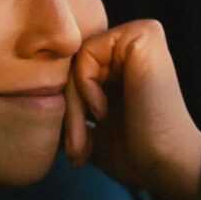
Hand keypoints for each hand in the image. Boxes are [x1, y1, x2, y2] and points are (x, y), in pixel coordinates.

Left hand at [63, 19, 200, 199]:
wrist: (166, 164)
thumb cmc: (135, 153)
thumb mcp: (94, 127)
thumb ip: (73, 106)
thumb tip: (34, 99)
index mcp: (125, 61)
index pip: (74, 69)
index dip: (69, 108)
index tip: (75, 148)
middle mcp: (133, 42)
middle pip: (73, 64)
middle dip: (69, 110)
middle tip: (75, 149)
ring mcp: (139, 35)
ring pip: (76, 60)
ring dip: (75, 105)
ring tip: (86, 139)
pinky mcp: (142, 35)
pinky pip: (86, 53)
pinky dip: (86, 87)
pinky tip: (104, 111)